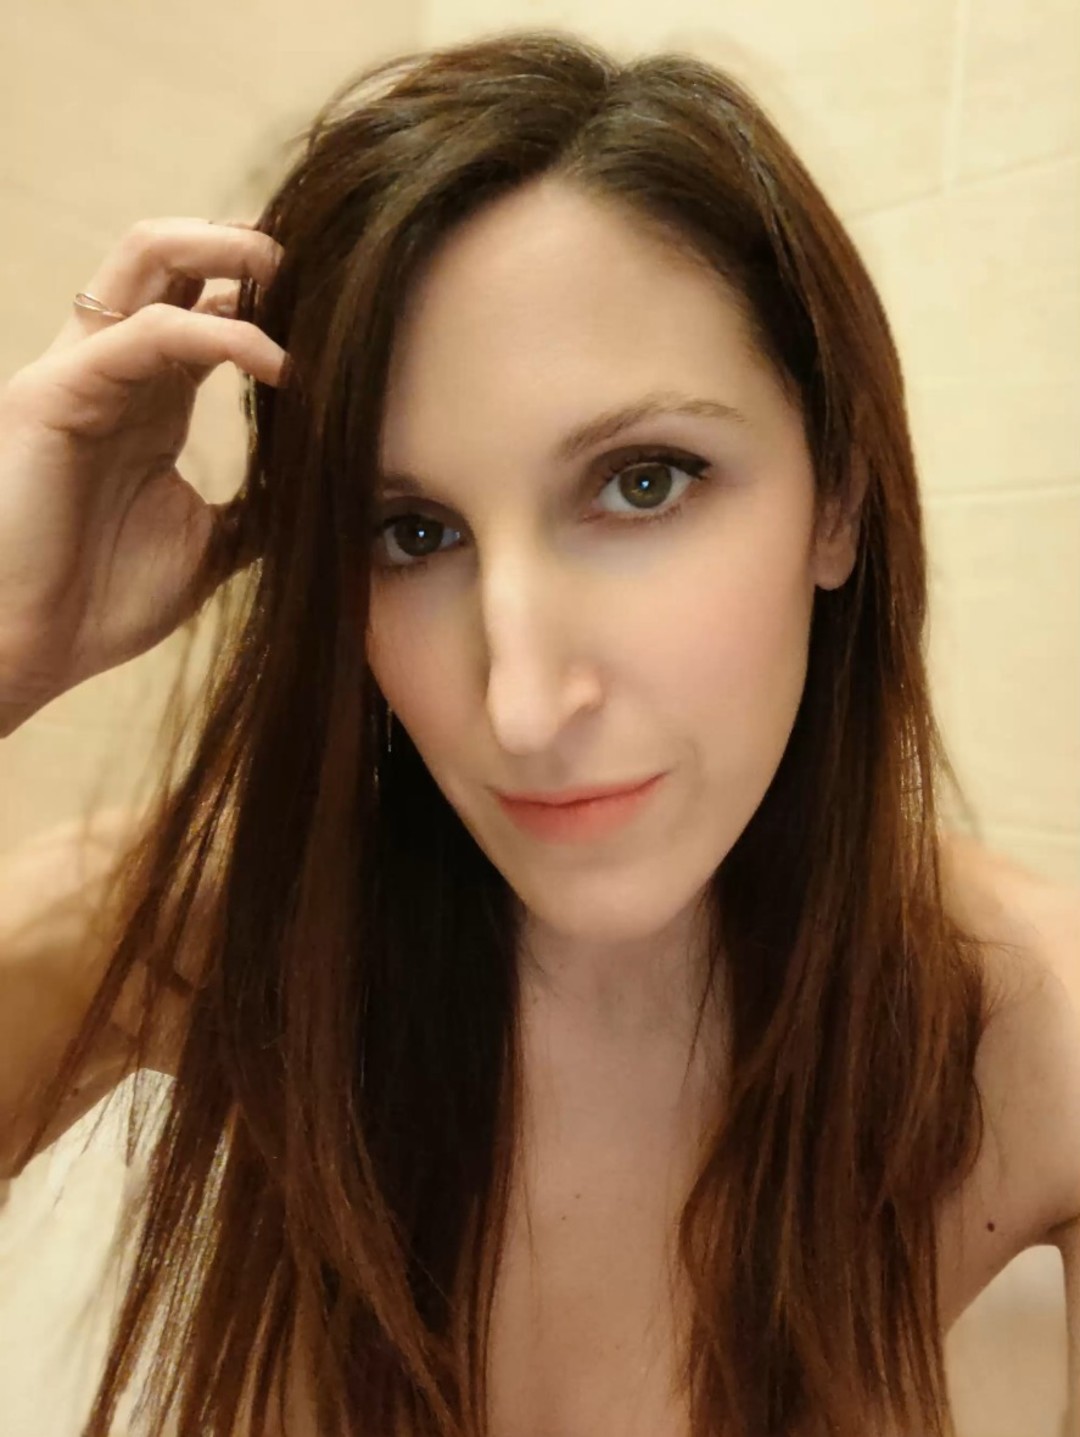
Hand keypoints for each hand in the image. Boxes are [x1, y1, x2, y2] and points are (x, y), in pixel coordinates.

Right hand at [0, 217, 287, 728]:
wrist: (29, 650)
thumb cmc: (104, 602)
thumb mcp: (210, 545)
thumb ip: (260, 507)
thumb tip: (330, 494)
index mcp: (148, 398)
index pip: (204, 303)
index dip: (268, 292)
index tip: (341, 304)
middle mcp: (112, 368)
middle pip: (170, 252)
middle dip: (246, 241)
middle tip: (322, 261)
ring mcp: (78, 372)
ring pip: (146, 254)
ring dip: (229, 250)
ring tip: (301, 277)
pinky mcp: (55, 393)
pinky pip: (145, 332)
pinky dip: (220, 334)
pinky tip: (279, 365)